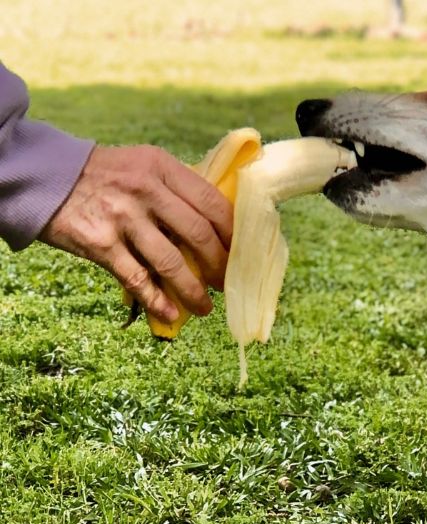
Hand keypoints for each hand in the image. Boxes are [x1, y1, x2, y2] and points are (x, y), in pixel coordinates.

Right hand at [39, 145, 233, 321]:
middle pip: (199, 235)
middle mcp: (145, 190)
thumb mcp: (144, 166)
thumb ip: (176, 190)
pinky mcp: (100, 244)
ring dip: (194, 291)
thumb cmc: (106, 176)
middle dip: (219, 265)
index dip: (232, 234)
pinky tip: (171, 314)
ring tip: (205, 307)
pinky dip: (157, 301)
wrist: (45, 178)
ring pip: (172, 263)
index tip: (241, 253)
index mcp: (162, 167)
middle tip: (226, 282)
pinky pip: (137, 279)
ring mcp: (122, 217)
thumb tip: (217, 229)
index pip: (212, 203)